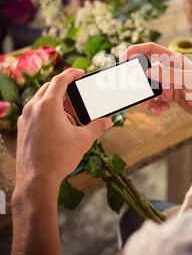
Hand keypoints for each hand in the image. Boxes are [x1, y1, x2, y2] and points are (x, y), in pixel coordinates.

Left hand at [14, 68, 111, 193]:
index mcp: (48, 105)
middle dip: (65, 90)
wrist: (36, 180)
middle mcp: (33, 108)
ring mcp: (25, 118)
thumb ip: (97, 127)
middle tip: (77, 99)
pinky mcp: (22, 129)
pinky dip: (47, 113)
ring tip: (70, 117)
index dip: (72, 74)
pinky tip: (58, 128)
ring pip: (41, 100)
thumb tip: (107, 121)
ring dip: (56, 103)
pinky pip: (35, 112)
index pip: (60, 80)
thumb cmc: (58, 159)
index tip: (80, 73)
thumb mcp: (83, 140)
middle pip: (49, 88)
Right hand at [121, 42, 191, 121]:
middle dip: (139, 82)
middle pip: (146, 70)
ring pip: (149, 87)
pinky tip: (162, 110)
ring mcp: (169, 81)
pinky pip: (155, 97)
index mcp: (174, 60)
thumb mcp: (189, 82)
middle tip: (135, 93)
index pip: (151, 49)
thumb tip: (149, 71)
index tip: (124, 57)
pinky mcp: (169, 93)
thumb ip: (169, 76)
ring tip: (152, 106)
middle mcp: (170, 69)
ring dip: (147, 97)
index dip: (136, 50)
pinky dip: (154, 105)